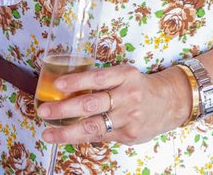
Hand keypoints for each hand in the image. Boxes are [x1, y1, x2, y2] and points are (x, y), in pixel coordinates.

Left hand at [37, 64, 191, 146]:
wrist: (169, 103)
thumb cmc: (138, 87)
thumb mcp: (123, 75)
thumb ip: (101, 82)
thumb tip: (65, 87)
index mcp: (125, 76)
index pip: (97, 78)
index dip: (76, 81)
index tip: (57, 85)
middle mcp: (127, 97)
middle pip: (91, 104)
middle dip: (64, 109)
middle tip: (43, 111)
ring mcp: (128, 118)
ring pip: (93, 126)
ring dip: (67, 132)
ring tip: (48, 133)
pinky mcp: (129, 135)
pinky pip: (101, 136)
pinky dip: (81, 137)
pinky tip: (66, 137)